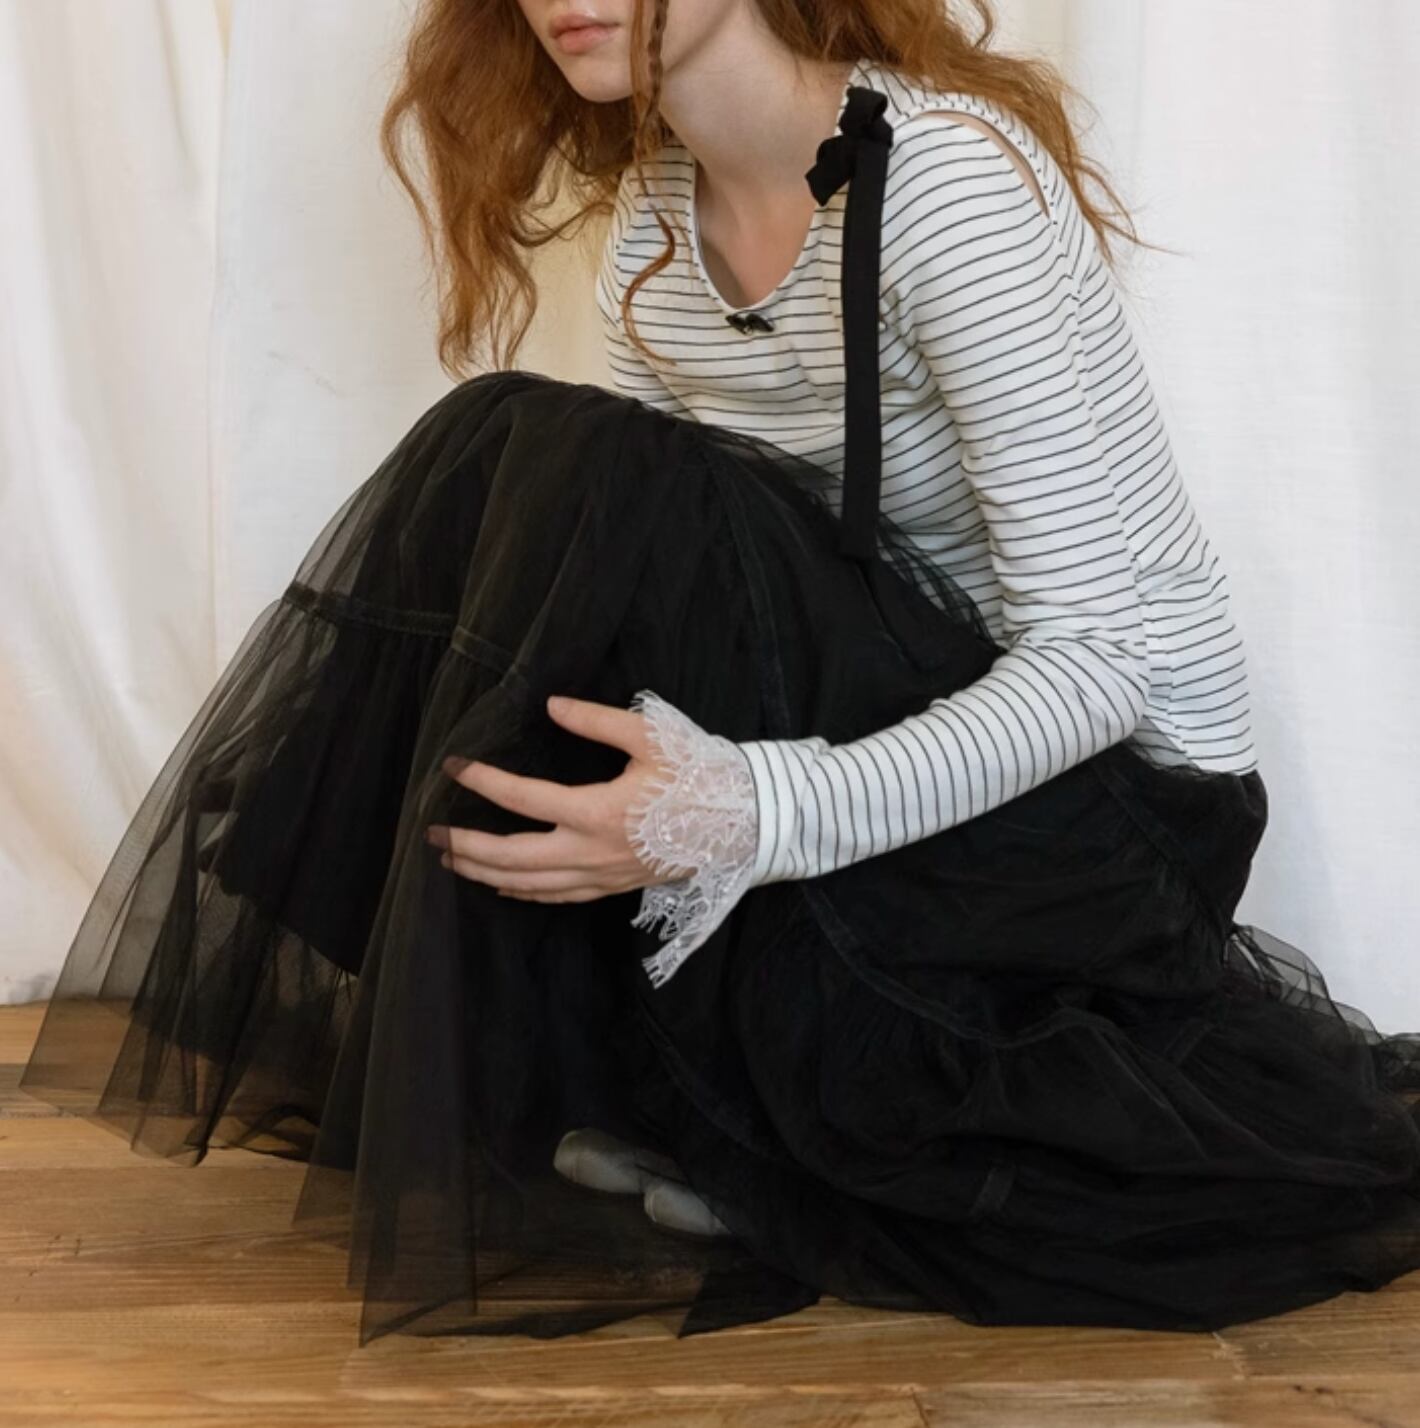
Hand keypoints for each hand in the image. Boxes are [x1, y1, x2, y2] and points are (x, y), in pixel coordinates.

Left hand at [424, 694, 692, 902]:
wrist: (745, 820)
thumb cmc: (700, 774)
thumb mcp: (651, 737)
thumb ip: (597, 721)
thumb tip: (553, 707)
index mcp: (596, 811)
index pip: (521, 798)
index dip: (482, 782)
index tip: (454, 767)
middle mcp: (591, 851)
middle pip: (511, 858)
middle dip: (465, 848)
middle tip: (430, 835)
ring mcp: (602, 875)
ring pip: (529, 885)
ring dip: (485, 874)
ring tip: (452, 862)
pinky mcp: (614, 886)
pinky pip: (557, 897)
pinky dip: (523, 893)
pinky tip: (504, 886)